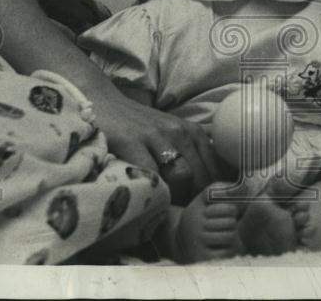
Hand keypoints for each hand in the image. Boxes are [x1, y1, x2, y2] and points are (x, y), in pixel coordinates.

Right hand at [92, 89, 220, 205]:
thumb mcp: (171, 136)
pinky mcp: (131, 141)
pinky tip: (148, 200)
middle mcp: (179, 132)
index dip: (212, 193)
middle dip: (195, 200)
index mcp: (193, 132)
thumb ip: (190, 156)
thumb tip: (207, 189)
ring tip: (167, 212)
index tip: (204, 210)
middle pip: (202, 175)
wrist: (105, 104)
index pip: (215, 168)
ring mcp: (156, 135)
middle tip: (183, 216)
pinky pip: (150, 173)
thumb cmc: (140, 127)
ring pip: (182, 174)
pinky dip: (152, 190)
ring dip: (177, 198)